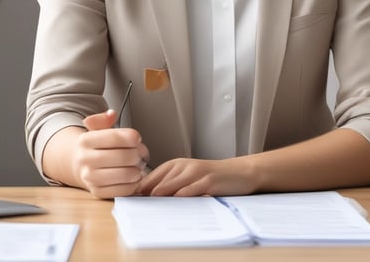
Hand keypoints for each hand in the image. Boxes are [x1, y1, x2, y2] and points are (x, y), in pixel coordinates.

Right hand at [74, 109, 148, 198]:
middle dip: (139, 154)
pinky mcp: (98, 192)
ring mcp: (90, 178)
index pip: (115, 137)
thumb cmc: (95, 146)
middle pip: (124, 156)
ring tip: (137, 164)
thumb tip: (111, 114)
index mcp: (85, 140)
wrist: (78, 164)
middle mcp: (85, 159)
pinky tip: (132, 176)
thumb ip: (104, 119)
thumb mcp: (97, 128)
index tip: (137, 138)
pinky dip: (134, 183)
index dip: (132, 137)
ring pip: (127, 174)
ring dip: (138, 169)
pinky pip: (125, 190)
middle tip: (141, 152)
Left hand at [137, 157, 255, 196]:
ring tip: (150, 203)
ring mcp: (196, 172)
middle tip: (137, 205)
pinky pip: (193, 187)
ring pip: (173, 183)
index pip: (151, 176)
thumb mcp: (187, 178)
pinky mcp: (209, 179)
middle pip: (160, 180)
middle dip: (147, 192)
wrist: (238, 173)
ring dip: (161, 193)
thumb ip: (169, 185)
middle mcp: (183, 166)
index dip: (140, 188)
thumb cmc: (210, 178)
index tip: (131, 200)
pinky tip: (176, 200)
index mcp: (175, 165)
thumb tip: (146, 198)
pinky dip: (183, 193)